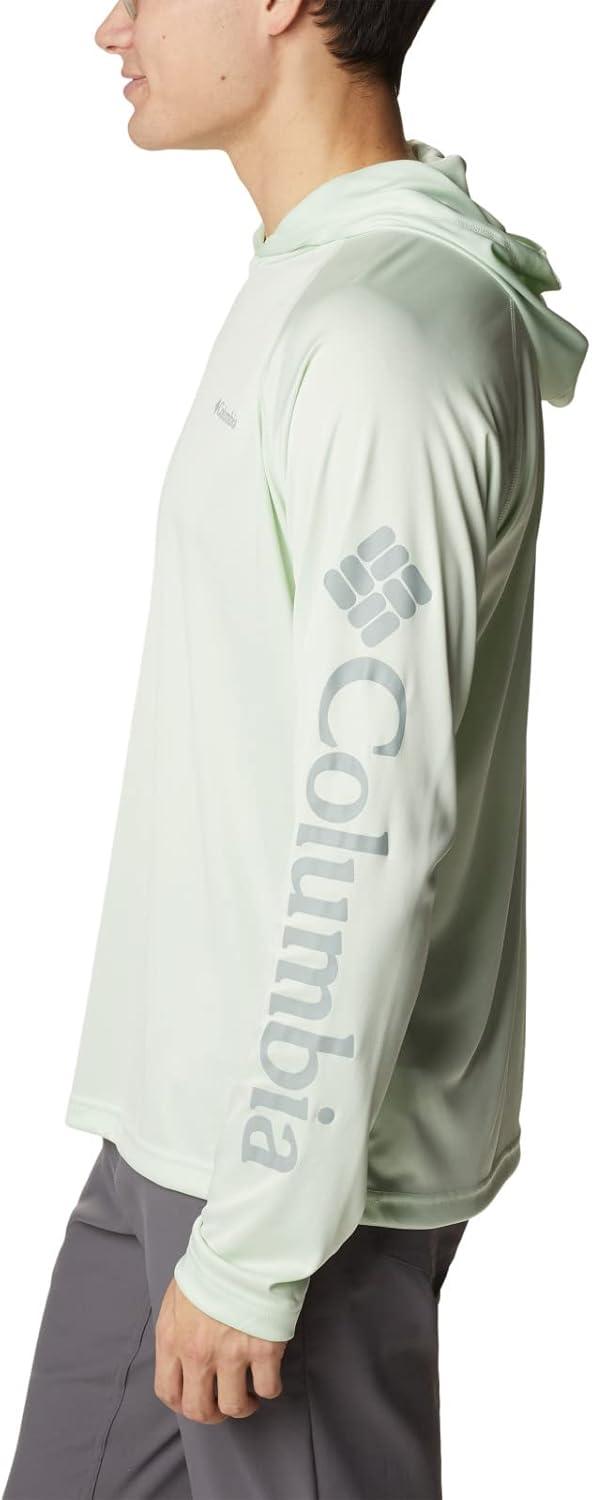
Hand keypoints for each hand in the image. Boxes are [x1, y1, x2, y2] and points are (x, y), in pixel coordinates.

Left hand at [154, 1277, 287, 1423]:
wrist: (244, 1244)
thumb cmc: (211, 1264)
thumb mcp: (178, 1294)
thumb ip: (176, 1328)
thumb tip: (181, 1350)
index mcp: (172, 1338)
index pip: (168, 1392)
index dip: (183, 1404)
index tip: (197, 1400)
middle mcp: (197, 1353)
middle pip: (199, 1409)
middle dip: (212, 1414)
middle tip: (224, 1404)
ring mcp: (231, 1354)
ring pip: (234, 1406)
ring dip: (243, 1406)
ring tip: (250, 1396)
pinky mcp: (263, 1349)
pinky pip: (267, 1388)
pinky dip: (269, 1388)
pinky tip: (268, 1375)